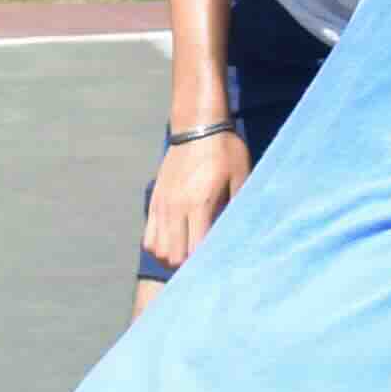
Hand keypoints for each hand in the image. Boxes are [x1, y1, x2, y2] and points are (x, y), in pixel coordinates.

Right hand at [137, 125, 247, 272]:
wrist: (197, 125)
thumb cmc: (225, 151)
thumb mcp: (242, 176)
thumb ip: (239, 207)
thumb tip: (241, 235)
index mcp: (201, 203)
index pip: (194, 250)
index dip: (205, 263)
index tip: (217, 261)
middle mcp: (177, 207)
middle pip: (172, 256)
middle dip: (188, 265)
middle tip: (204, 260)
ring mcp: (162, 204)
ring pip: (157, 250)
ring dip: (171, 257)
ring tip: (188, 252)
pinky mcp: (154, 200)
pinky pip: (148, 237)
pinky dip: (158, 246)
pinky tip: (174, 241)